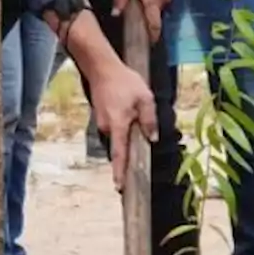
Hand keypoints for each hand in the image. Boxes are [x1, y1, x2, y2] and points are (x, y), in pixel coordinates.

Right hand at [83, 48, 157, 189]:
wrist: (102, 67)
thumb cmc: (125, 81)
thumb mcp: (144, 98)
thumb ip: (149, 119)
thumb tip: (152, 138)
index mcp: (118, 125)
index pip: (119, 154)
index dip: (120, 171)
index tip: (119, 187)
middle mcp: (107, 127)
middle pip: (119, 147)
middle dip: (129, 152)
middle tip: (140, 153)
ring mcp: (102, 122)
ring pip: (118, 137)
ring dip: (127, 136)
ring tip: (136, 123)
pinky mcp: (101, 117)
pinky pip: (114, 128)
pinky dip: (122, 128)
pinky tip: (128, 114)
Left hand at [112, 0, 173, 41]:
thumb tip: (116, 14)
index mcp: (152, 0)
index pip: (154, 26)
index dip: (151, 37)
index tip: (146, 46)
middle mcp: (164, 0)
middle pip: (155, 18)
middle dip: (147, 22)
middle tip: (134, 23)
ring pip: (157, 7)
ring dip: (149, 9)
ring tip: (137, 6)